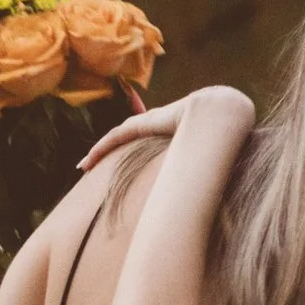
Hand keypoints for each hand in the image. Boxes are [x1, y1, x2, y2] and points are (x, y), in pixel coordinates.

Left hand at [77, 83, 252, 172]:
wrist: (219, 111)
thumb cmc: (221, 131)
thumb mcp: (211, 153)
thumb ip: (209, 168)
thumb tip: (217, 192)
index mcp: (169, 130)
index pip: (144, 139)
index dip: (130, 151)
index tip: (121, 165)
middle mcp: (154, 124)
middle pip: (123, 139)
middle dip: (106, 152)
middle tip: (90, 166)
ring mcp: (146, 123)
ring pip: (115, 139)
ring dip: (98, 153)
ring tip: (83, 166)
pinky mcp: (141, 125)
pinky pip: (115, 138)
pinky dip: (101, 149)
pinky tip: (88, 160)